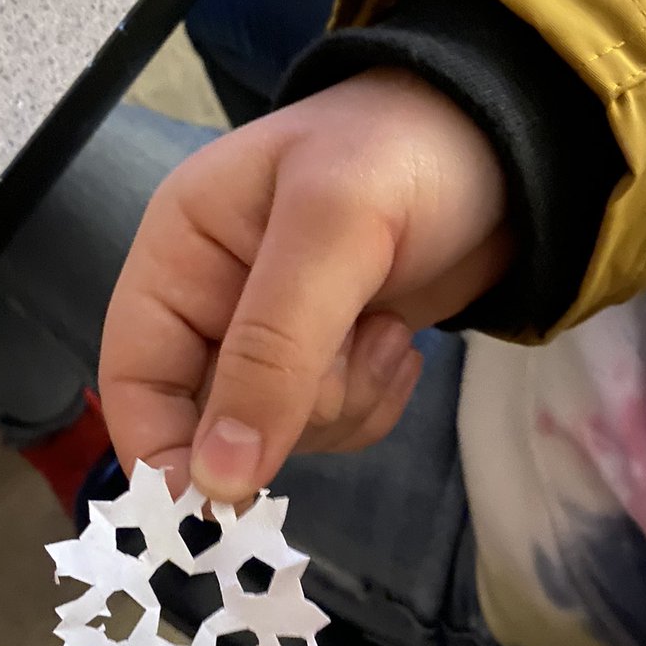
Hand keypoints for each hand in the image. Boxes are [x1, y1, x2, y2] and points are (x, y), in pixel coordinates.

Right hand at [100, 68, 509, 501]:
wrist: (510, 145)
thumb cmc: (406, 154)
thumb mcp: (332, 233)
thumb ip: (272, 353)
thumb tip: (217, 480)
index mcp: (180, 254)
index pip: (135, 376)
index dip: (161, 449)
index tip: (216, 501)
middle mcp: (213, 303)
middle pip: (212, 421)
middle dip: (291, 409)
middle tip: (353, 345)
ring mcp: (273, 340)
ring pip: (278, 435)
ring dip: (341, 403)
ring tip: (383, 327)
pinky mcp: (329, 363)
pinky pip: (330, 430)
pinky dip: (370, 405)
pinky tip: (397, 344)